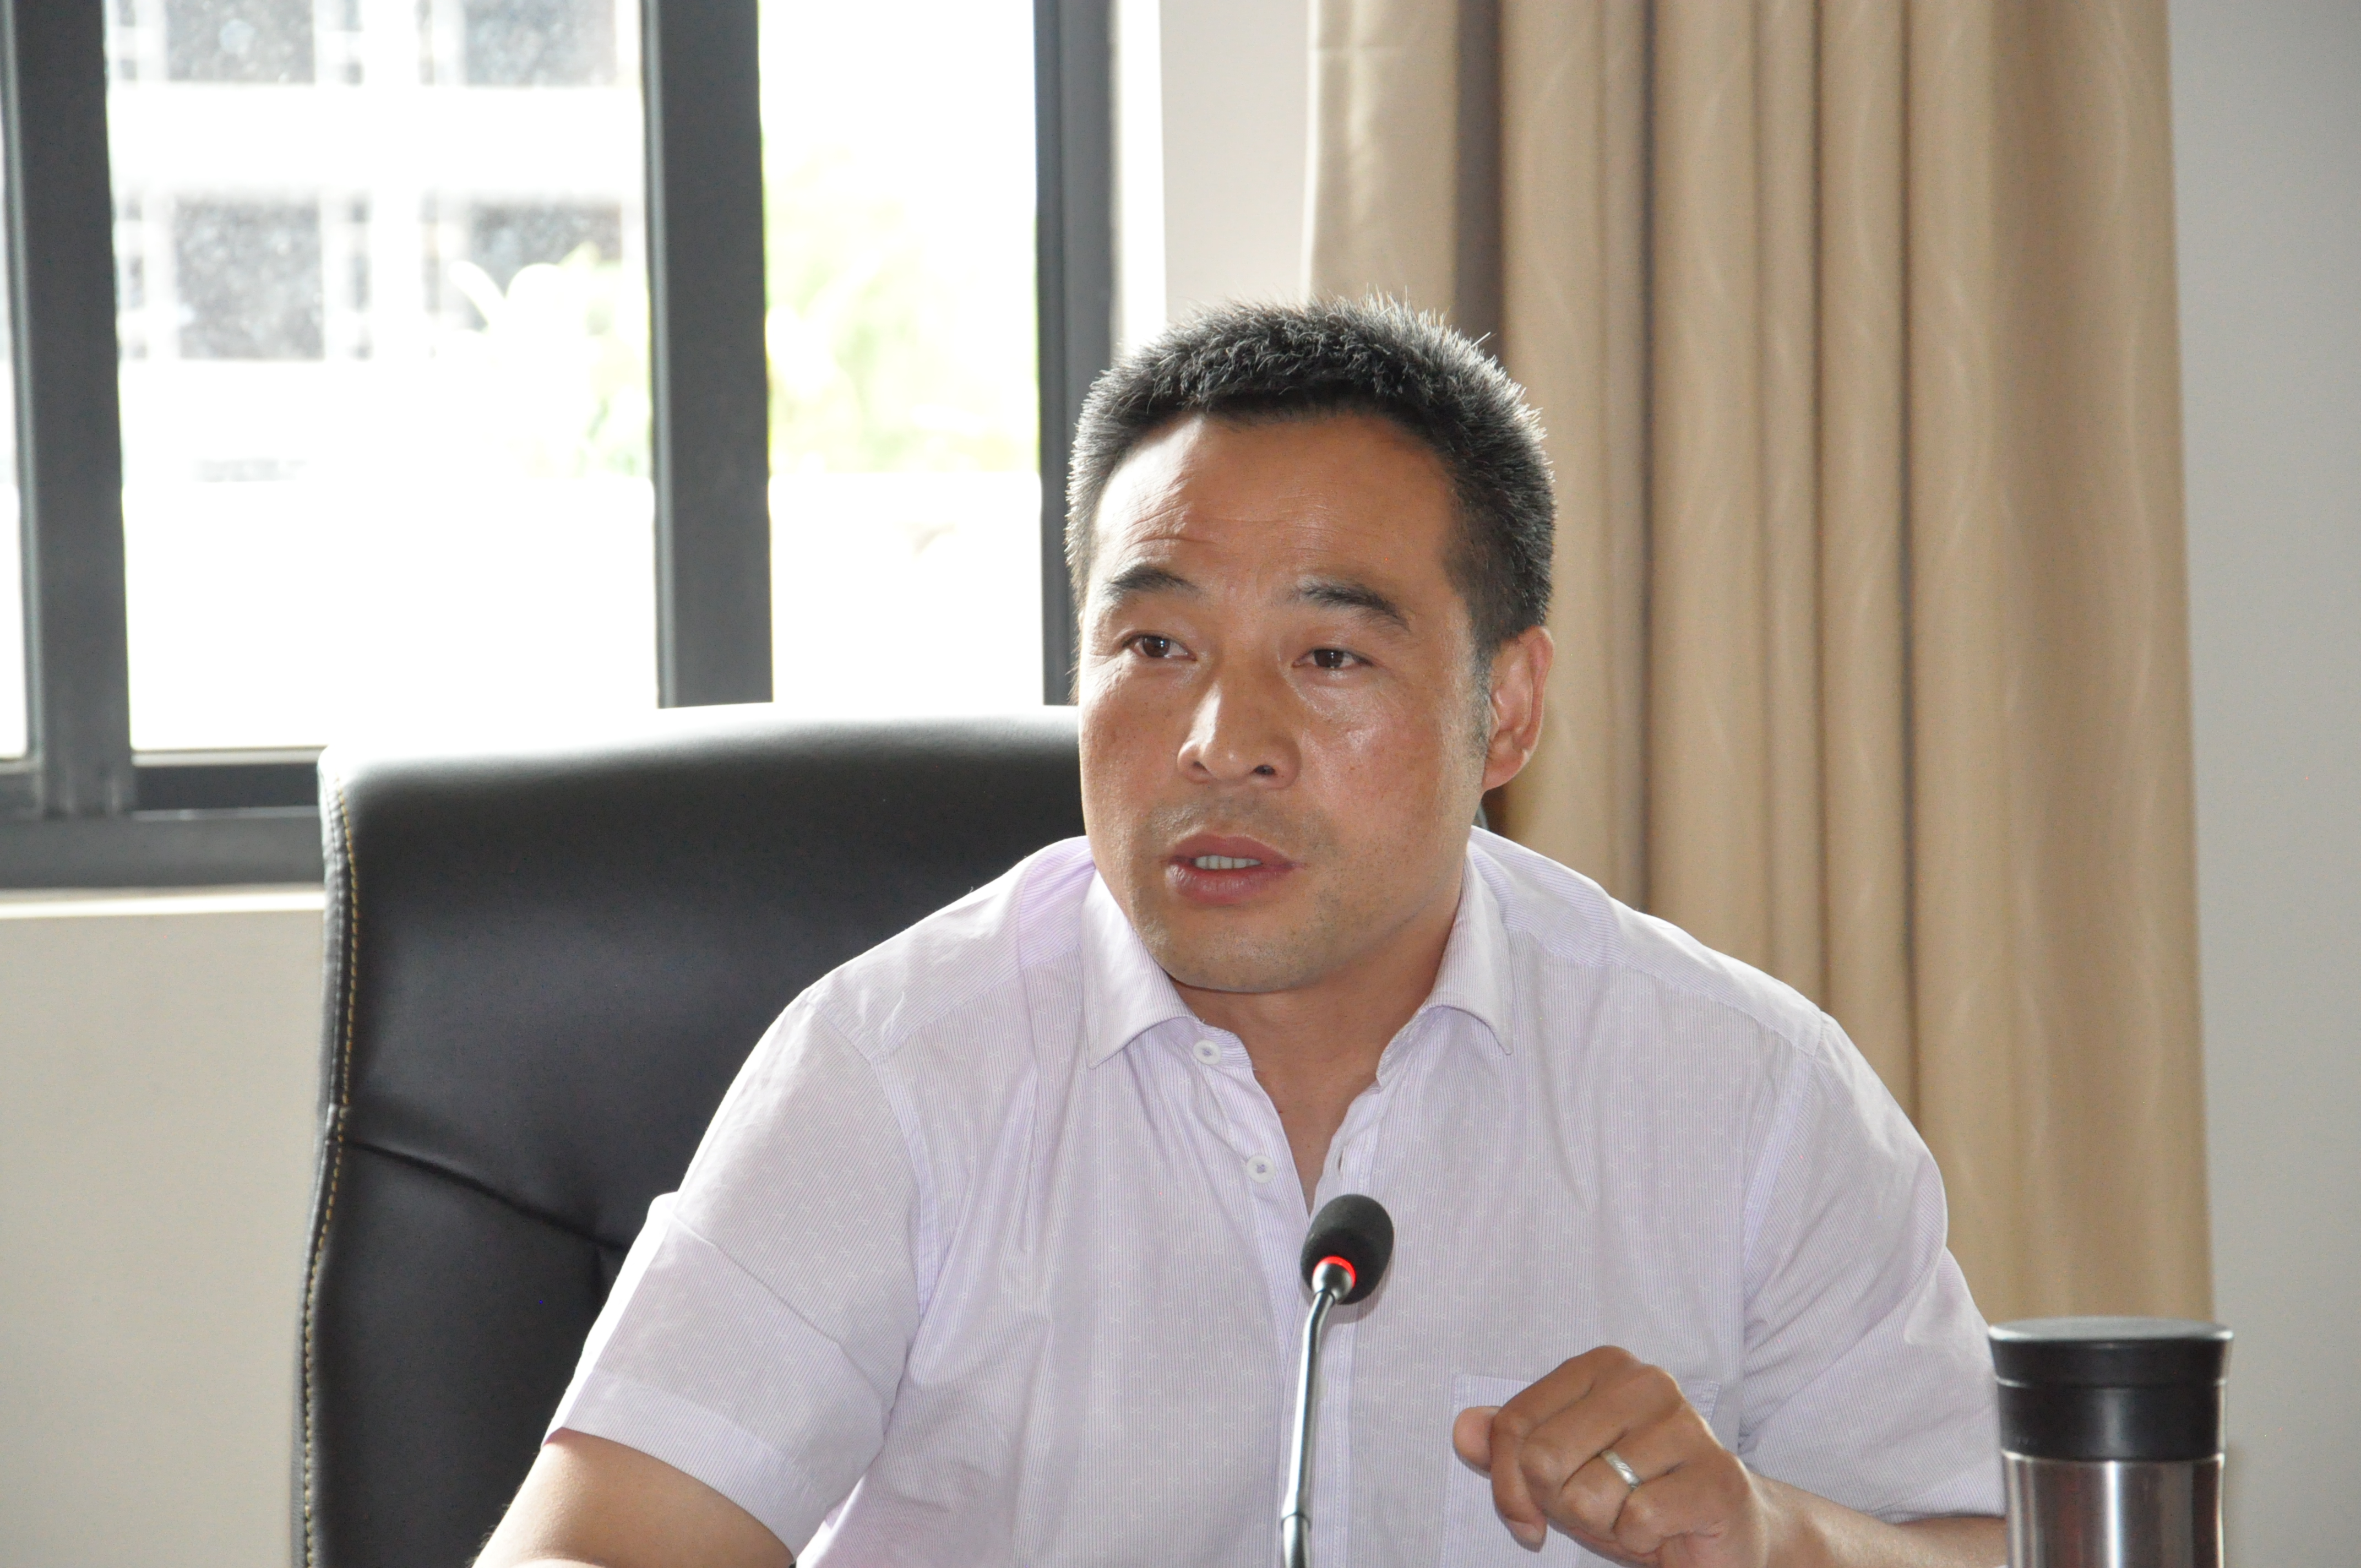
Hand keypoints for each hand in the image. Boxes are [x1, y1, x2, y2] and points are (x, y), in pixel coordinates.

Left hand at [1452, 1346, 1770, 1566]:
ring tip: (1633, 1514)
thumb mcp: (1559, 1471)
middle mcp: (1646, 1381)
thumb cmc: (1632, 1496)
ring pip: (1588, 1494)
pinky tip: (1661, 1530)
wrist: (1721, 1534)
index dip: (1508, 1486)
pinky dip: (1639, 1541)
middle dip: (1558, 1504)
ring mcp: (1687, 1426)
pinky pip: (1637, 1521)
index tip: (1527, 1517)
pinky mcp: (1716, 1478)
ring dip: (1603, 1525)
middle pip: (1544, 1458)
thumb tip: (1463, 1430)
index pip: (1514, 1424)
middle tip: (1596, 1510)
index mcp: (1602, 1366)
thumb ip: (1509, 1447)